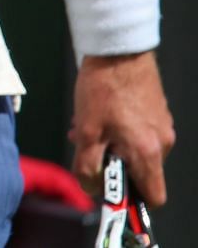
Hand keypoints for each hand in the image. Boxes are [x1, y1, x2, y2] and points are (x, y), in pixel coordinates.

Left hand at [71, 51, 175, 206]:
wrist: (118, 49)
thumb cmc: (102, 90)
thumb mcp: (87, 131)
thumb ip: (88, 166)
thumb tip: (91, 189)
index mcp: (149, 153)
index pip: (154, 195)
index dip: (132, 199)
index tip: (109, 189)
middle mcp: (163, 143)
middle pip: (140, 172)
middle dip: (112, 166)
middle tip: (85, 150)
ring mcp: (162, 125)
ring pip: (136, 150)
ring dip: (111, 145)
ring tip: (85, 127)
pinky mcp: (156, 110)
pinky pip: (138, 132)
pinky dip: (118, 131)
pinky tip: (97, 114)